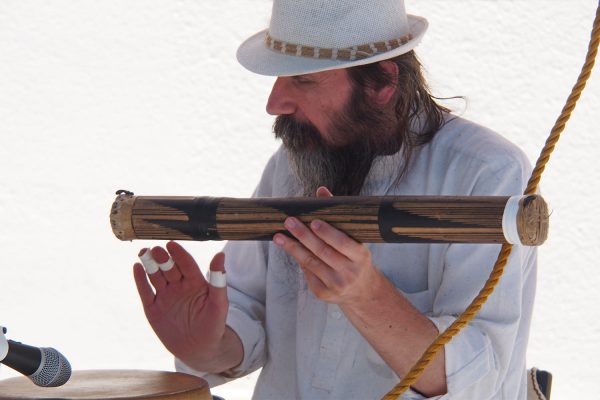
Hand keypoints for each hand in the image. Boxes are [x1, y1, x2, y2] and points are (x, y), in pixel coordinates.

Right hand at [133, 241, 230, 369]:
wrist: (199, 349)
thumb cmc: (213, 325)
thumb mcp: (218, 303)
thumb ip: (218, 280)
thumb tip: (220, 255)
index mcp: (195, 282)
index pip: (186, 263)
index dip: (179, 254)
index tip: (172, 244)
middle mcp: (179, 285)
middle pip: (169, 267)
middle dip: (162, 258)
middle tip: (156, 249)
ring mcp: (165, 296)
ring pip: (155, 276)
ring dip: (150, 264)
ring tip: (144, 253)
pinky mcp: (153, 308)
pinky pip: (145, 291)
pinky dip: (140, 280)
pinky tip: (136, 268)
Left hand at [273, 187, 382, 306]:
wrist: (361, 290)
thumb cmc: (354, 257)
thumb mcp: (354, 238)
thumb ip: (337, 215)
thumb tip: (320, 190)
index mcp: (361, 256)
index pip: (342, 243)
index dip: (327, 233)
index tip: (312, 221)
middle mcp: (350, 273)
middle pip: (322, 252)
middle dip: (303, 236)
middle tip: (289, 222)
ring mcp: (336, 285)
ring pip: (310, 263)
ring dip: (293, 248)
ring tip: (279, 236)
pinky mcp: (323, 293)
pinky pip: (307, 274)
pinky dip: (299, 260)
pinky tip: (290, 249)